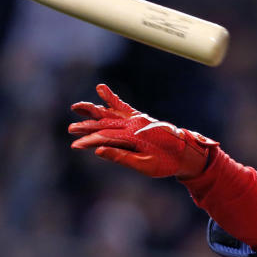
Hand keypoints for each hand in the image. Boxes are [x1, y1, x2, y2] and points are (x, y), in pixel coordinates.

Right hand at [68, 84, 216, 178]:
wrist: (185, 151)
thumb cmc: (166, 163)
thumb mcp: (145, 166)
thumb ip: (122, 157)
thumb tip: (99, 150)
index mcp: (132, 138)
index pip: (105, 137)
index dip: (89, 141)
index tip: (76, 145)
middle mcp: (133, 125)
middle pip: (104, 124)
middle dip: (86, 127)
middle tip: (71, 130)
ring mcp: (136, 119)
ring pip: (110, 113)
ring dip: (93, 111)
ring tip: (76, 107)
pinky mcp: (140, 117)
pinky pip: (123, 106)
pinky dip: (111, 99)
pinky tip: (101, 89)